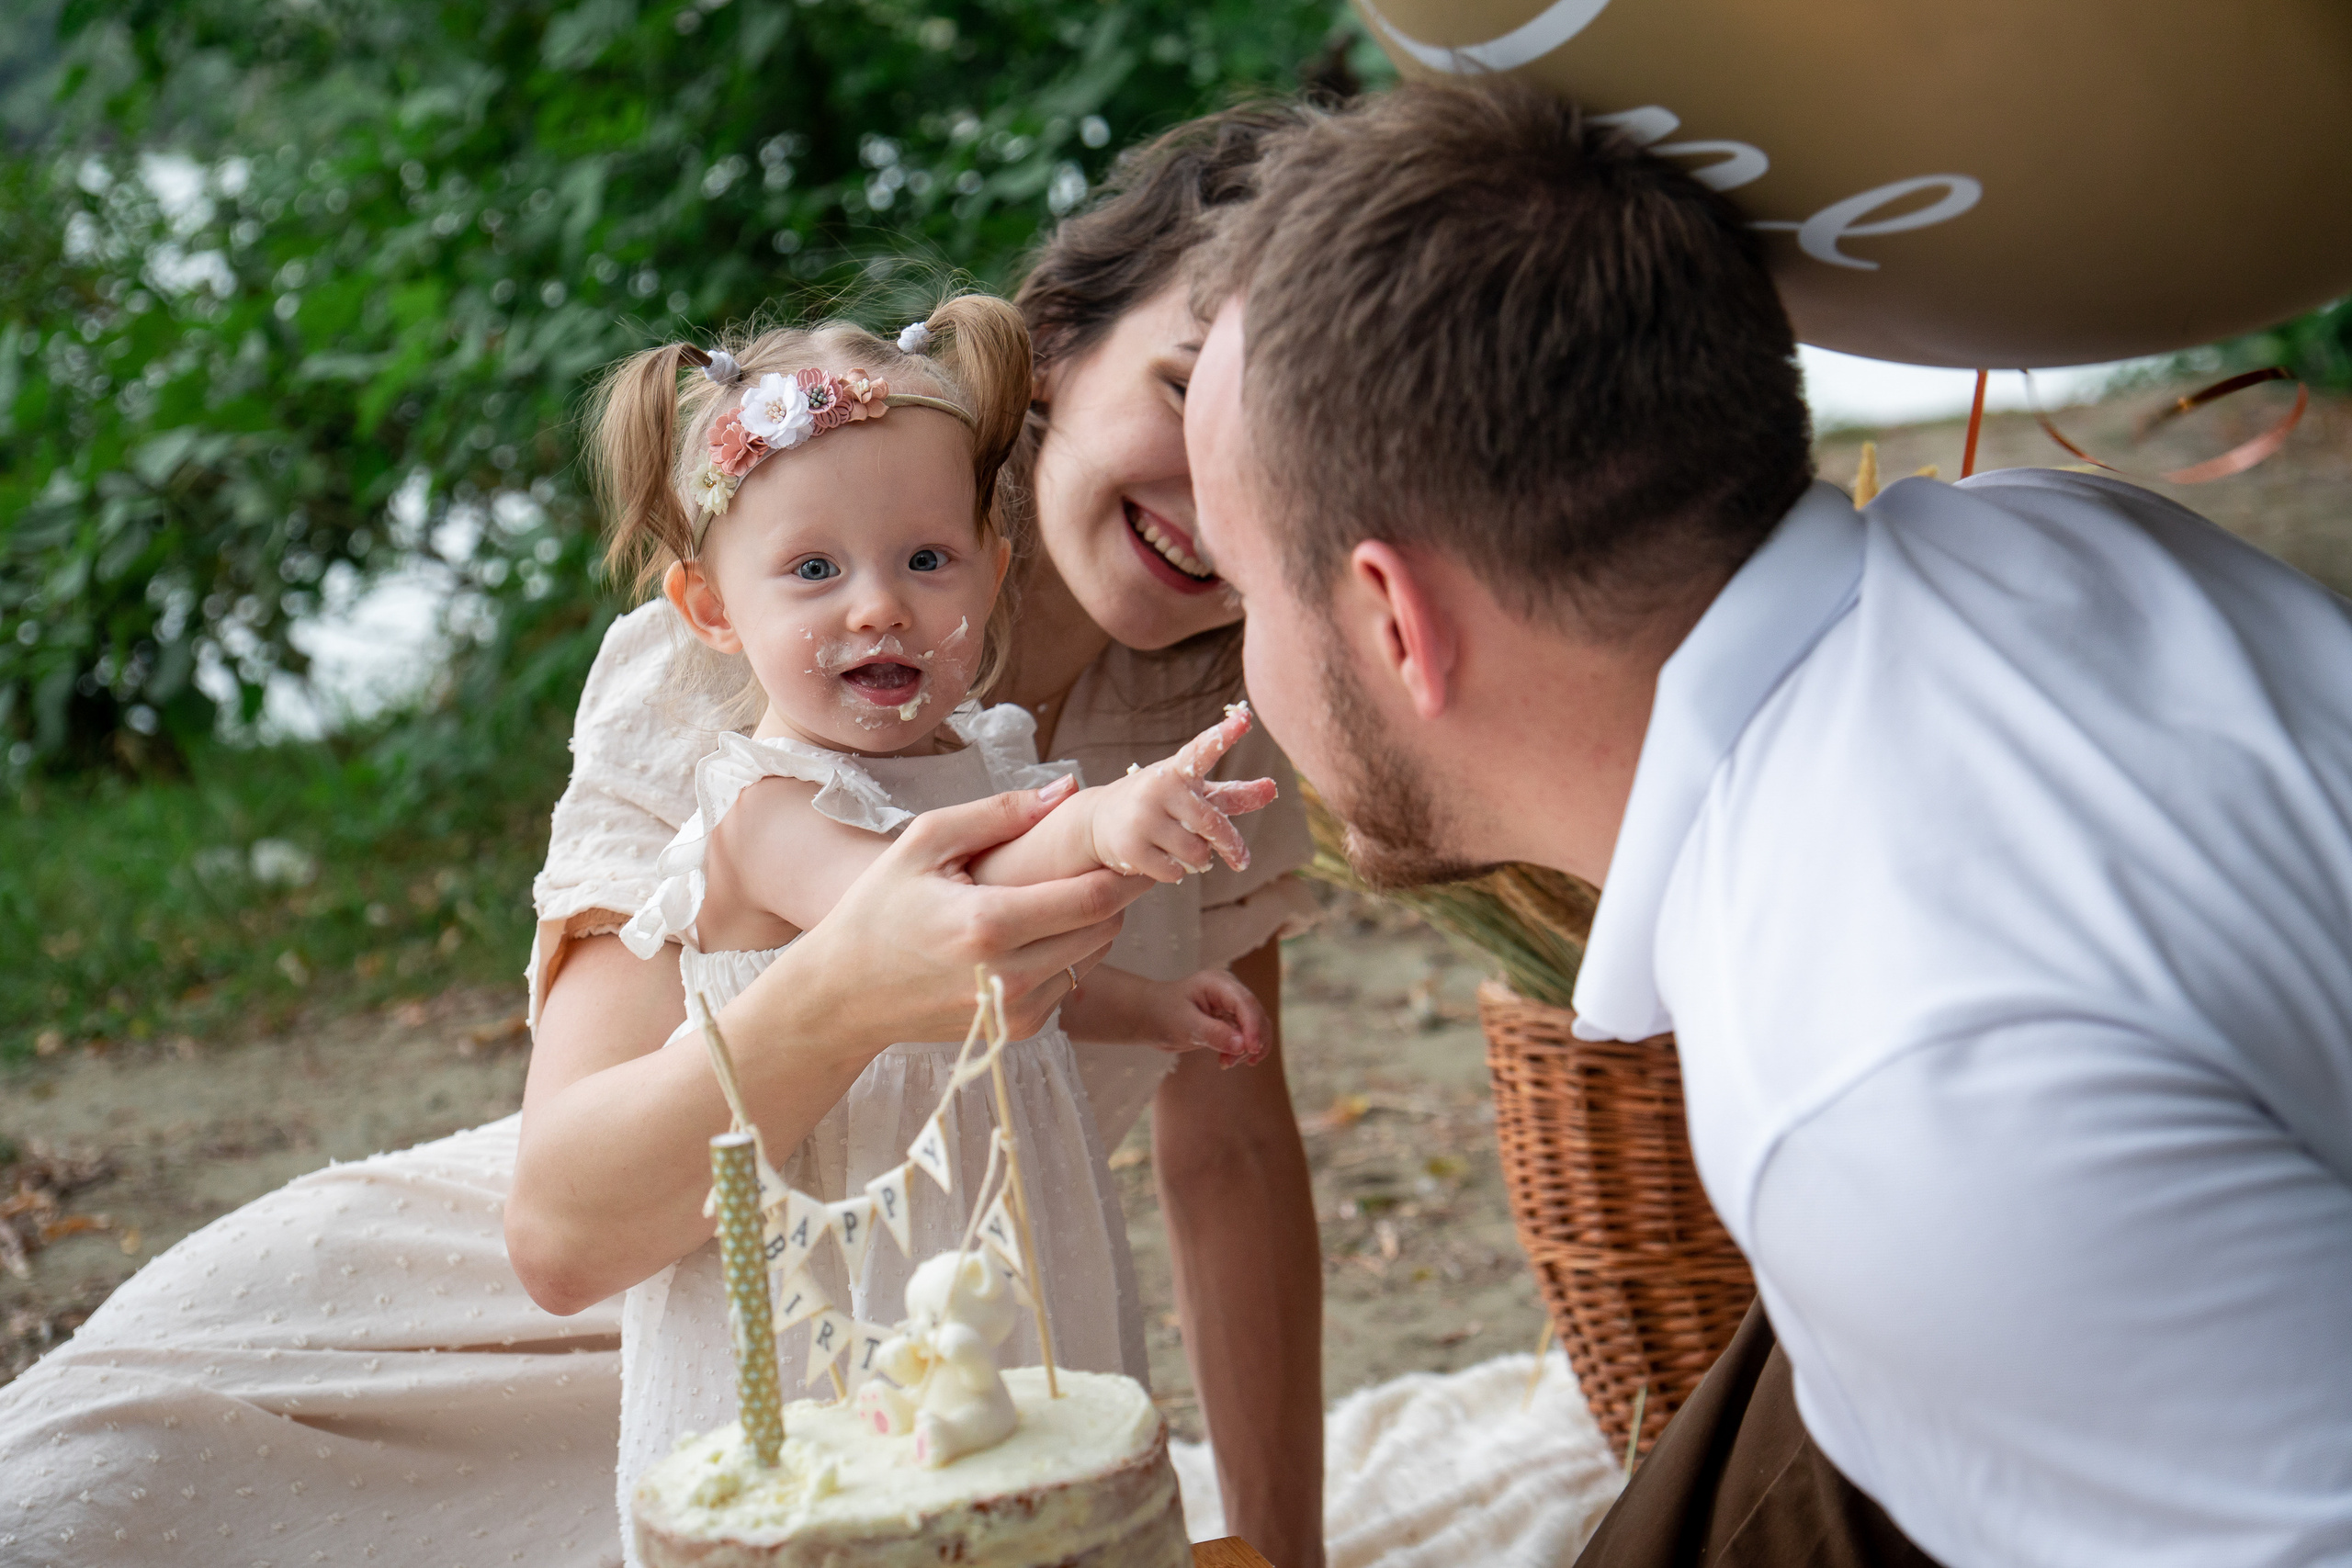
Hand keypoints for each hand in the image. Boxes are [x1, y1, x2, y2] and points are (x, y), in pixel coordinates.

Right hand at [771, 778, 1148, 1044]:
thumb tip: (1067, 789)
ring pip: (1093, 958)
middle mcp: (1010, 976)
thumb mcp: (924, 843)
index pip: (1091, 898)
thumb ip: (999, 813)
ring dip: (1094, 925)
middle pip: (1104, 930)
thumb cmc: (878, 909)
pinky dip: (1068, 955)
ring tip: (1066, 894)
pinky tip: (1037, 933)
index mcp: (989, 924)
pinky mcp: (1019, 1031)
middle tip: (1108, 864)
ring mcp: (1017, 1011)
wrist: (842, 996)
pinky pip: (1069, 983)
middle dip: (1114, 895)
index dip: (1124, 872)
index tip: (1135, 850)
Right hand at [1086, 705, 1278, 882]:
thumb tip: (1273, 789)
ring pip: (1196, 853)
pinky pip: (1174, 872)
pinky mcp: (1130, 847)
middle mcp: (1159, 788)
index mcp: (1178, 770)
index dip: (1225, 735)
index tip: (1245, 718)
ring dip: (1199, 860)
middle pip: (1213, 825)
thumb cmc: (1159, 804)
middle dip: (1230, 846)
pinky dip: (1176, 872)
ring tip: (1184, 851)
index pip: (1204, 750)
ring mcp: (1142, 817)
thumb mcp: (1193, 794)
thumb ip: (1233, 794)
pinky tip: (1162, 861)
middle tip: (1241, 860)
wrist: (1099, 821)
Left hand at [1164, 967, 1271, 1067]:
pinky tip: (1226, 1061)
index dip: (1253, 1026)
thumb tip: (1242, 1045)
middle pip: (1256, 1014)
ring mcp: (1231, 1005)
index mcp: (1218, 982)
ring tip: (1226, 1063)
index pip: (1245, 1002)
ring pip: (1255, 1027)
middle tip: (1238, 1061)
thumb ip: (1213, 1033)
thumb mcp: (1185, 1025)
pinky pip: (1245, 1036)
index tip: (1251, 1049)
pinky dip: (1240, 1051)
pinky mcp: (1229, 1020)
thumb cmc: (1162, 1014)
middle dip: (1252, 1039)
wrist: (1148, 1017)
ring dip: (1247, 1048)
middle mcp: (1229, 991)